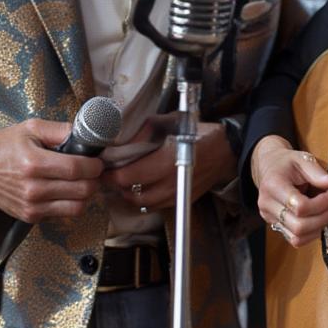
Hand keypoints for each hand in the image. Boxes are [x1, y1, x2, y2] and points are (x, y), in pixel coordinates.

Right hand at [0, 119, 103, 221]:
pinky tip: (65, 190)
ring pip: (77, 207)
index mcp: (33, 163)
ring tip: (82, 181)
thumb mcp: (32, 128)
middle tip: (92, 171)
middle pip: (82, 190)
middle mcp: (32, 188)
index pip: (76, 169)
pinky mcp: (30, 216)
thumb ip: (61, 130)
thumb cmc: (5, 145)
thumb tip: (87, 134)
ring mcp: (31, 206)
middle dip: (94, 180)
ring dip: (86, 194)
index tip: (97, 161)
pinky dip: (71, 203)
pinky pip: (63, 214)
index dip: (94, 166)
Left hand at [101, 118, 235, 211]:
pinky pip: (155, 206)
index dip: (110, 175)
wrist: (226, 150)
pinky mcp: (181, 202)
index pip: (127, 177)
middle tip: (108, 174)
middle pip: (131, 194)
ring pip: (141, 204)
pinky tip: (140, 186)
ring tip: (122, 181)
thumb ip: (145, 132)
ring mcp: (176, 196)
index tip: (101, 168)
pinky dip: (144, 199)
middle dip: (116, 185)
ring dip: (128, 194)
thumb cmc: (198, 132)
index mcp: (165, 163)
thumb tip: (122, 142)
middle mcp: (170, 185)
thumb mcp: (170, 122)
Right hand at [251, 135, 327, 246]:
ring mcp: (269, 217)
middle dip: (322, 219)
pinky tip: (318, 221)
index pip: (299, 206)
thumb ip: (318, 172)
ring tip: (326, 214)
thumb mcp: (302, 158)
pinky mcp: (274, 225)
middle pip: (298, 226)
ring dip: (318, 228)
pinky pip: (294, 240)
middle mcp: (267, 204)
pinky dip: (311, 234)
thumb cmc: (287, 163)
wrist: (269, 167)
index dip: (321, 204)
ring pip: (297, 238)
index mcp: (273, 185)